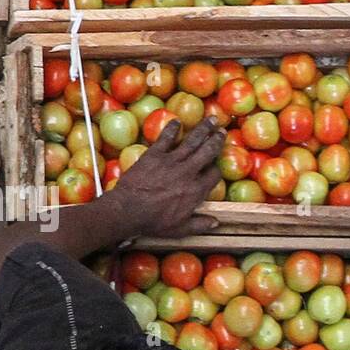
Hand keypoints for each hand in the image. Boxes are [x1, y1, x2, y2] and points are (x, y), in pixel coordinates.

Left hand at [110, 116, 225, 239]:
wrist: (128, 210)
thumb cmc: (153, 222)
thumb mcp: (179, 229)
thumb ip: (198, 224)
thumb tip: (215, 223)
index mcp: (195, 191)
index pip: (213, 175)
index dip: (217, 170)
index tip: (217, 165)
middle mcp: (188, 172)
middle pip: (207, 152)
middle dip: (216, 140)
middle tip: (222, 131)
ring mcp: (171, 161)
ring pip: (192, 141)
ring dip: (202, 129)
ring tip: (211, 119)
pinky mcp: (154, 154)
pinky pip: (166, 138)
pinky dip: (172, 129)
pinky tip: (177, 121)